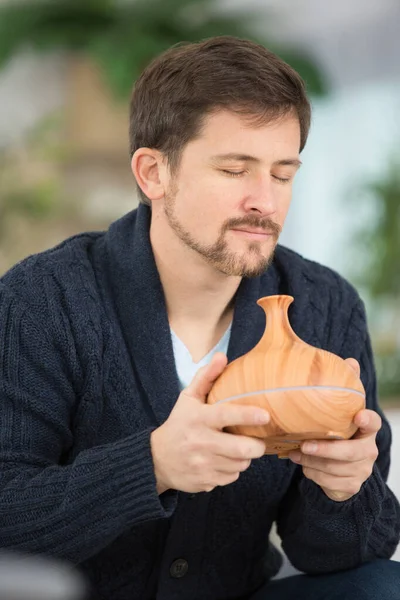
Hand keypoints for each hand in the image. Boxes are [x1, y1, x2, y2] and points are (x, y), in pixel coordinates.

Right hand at [150, 352, 268, 494]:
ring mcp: (203, 465)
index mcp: (198, 419)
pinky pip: (232, 477)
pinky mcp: (206, 482)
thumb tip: (222, 356)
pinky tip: (224, 460)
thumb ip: (206, 377)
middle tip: (257, 440)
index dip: (247, 415)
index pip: (225, 415)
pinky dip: (233, 469)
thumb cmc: (179, 424)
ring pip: (240, 464)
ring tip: (237, 448)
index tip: (265, 415)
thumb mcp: (188, 398)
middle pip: (241, 449)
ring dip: (244, 457)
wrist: (157, 459)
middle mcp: (201, 442)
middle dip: (257, 446)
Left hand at [288, 358, 381, 501]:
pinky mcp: (350, 485)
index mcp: (366, 429)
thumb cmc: (336, 433)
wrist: (339, 468)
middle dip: (327, 449)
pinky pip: (328, 481)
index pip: (373, 423)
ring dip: (312, 461)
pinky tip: (301, 464)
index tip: (359, 415)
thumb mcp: (338, 413)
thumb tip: (351, 360)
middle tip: (305, 444)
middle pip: (351, 452)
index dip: (367, 420)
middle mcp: (368, 450)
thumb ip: (344, 388)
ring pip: (335, 468)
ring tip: (295, 452)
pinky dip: (312, 473)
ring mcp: (361, 470)